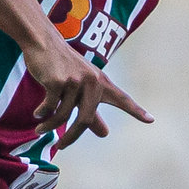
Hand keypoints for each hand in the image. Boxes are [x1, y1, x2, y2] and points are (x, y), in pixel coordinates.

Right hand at [23, 34, 152, 149]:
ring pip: (63, 115)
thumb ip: (92, 111)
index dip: (136, 110)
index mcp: (100, 82)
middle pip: (86, 119)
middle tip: (62, 146)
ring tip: (40, 129)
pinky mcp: (58, 81)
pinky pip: (49, 107)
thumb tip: (105, 134)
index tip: (151, 120)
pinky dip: (42, 114)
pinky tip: (37, 115)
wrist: (43, 42)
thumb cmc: (63, 65)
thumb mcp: (80, 86)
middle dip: (72, 137)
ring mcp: (75, 81)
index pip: (121, 99)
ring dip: (49, 126)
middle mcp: (92, 82)